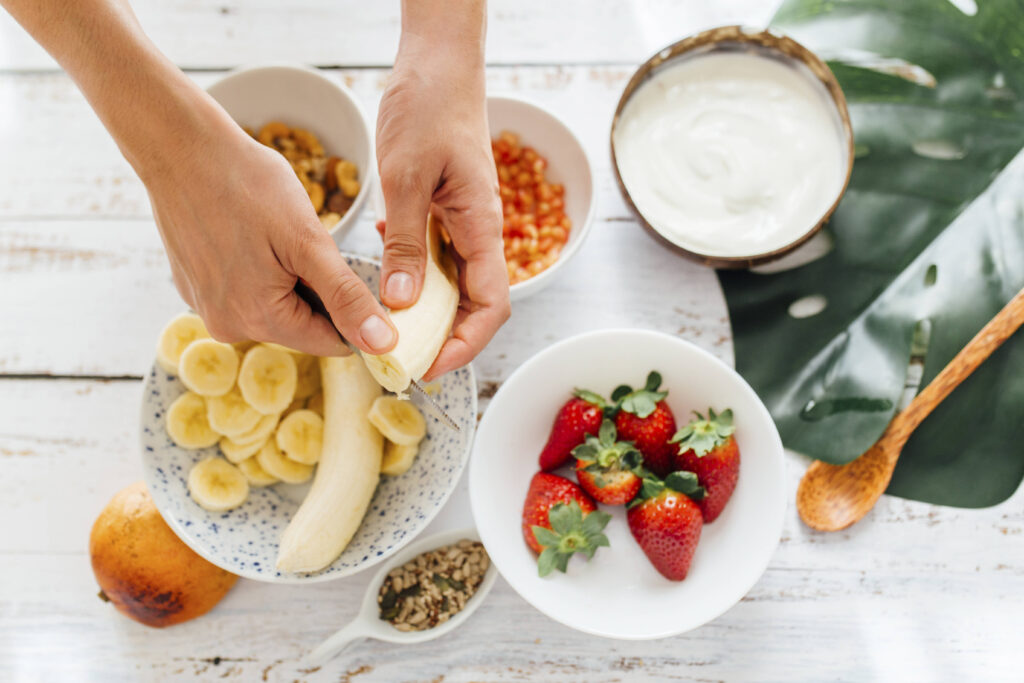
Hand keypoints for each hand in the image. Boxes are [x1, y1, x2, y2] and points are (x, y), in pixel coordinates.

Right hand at [145, 100, 396, 356]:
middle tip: (306, 242)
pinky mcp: (195, 287)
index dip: (353, 311)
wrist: (181, 146)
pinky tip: (252, 235)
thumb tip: (383, 346)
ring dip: (290, 279)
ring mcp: (207, 308)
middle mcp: (228, 327)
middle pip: (302, 326)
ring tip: (276, 235)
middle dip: (317, 290)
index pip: (332, 342)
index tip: (352, 271)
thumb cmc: (248, 184)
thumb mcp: (309, 242)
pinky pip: (246, 292)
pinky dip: (260, 270)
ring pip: (275, 308)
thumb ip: (347, 298)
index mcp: (260, 321)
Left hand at [376, 29, 509, 379]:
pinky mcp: (447, 210)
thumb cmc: (430, 108)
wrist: (438, 64)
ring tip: (394, 331)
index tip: (431, 364)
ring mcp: (464, 221)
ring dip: (430, 312)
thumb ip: (407, 240)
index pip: (491, 304)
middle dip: (447, 338)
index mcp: (482, 225)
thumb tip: (401, 301)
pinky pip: (438, 257)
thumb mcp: (408, 176)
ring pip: (456, 284)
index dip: (466, 343)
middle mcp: (479, 230)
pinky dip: (417, 277)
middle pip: (476, 303)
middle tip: (405, 358)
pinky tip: (388, 278)